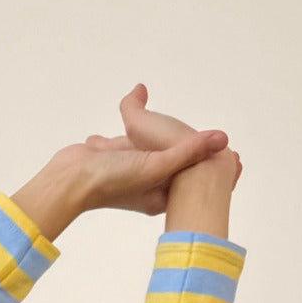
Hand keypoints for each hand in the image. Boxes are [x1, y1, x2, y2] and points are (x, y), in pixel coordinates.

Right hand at [10, 85, 236, 239]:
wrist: (69, 181)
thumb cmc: (111, 181)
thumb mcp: (156, 164)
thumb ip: (188, 149)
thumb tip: (222, 138)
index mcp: (160, 192)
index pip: (191, 174)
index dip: (209, 163)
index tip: (232, 157)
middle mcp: (147, 183)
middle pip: (172, 158)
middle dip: (183, 144)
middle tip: (210, 137)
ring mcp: (128, 171)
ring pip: (148, 146)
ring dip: (153, 130)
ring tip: (167, 122)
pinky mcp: (111, 158)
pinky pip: (127, 140)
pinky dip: (130, 126)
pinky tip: (130, 110)